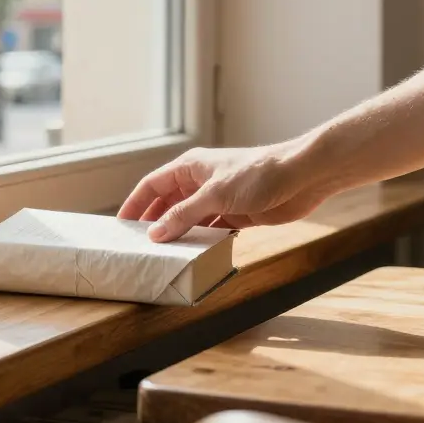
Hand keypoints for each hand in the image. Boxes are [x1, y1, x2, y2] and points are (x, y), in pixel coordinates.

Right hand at [118, 144, 330, 241]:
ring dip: (178, 234)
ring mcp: (219, 198)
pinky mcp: (237, 214)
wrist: (302, 177)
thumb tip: (155, 234)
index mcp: (190, 167)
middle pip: (168, 203)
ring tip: (162, 255)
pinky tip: (193, 255)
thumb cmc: (258, 175)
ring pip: (189, 218)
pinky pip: (210, 230)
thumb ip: (183, 215)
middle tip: (138, 245)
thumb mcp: (214, 195)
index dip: (135, 203)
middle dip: (154, 222)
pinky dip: (201, 241)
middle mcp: (201, 181)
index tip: (121, 225)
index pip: (152, 185)